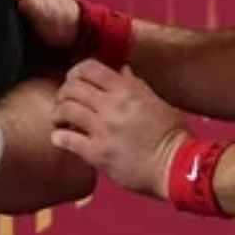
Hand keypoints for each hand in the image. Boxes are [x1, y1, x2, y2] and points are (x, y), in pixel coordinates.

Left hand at [52, 59, 185, 199]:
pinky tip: (59, 137)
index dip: (76, 71)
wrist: (176, 166)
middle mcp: (111, 106)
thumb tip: (122, 70)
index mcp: (127, 90)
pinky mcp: (97, 153)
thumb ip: (136, 85)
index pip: (89, 68)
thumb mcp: (157, 101)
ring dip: (58, 112)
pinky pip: (67, 139)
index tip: (74, 79)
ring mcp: (102, 130)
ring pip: (66, 109)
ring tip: (60, 119)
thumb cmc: (172, 134)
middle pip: (72, 87)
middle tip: (65, 100)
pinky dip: (59, 136)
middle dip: (64, 92)